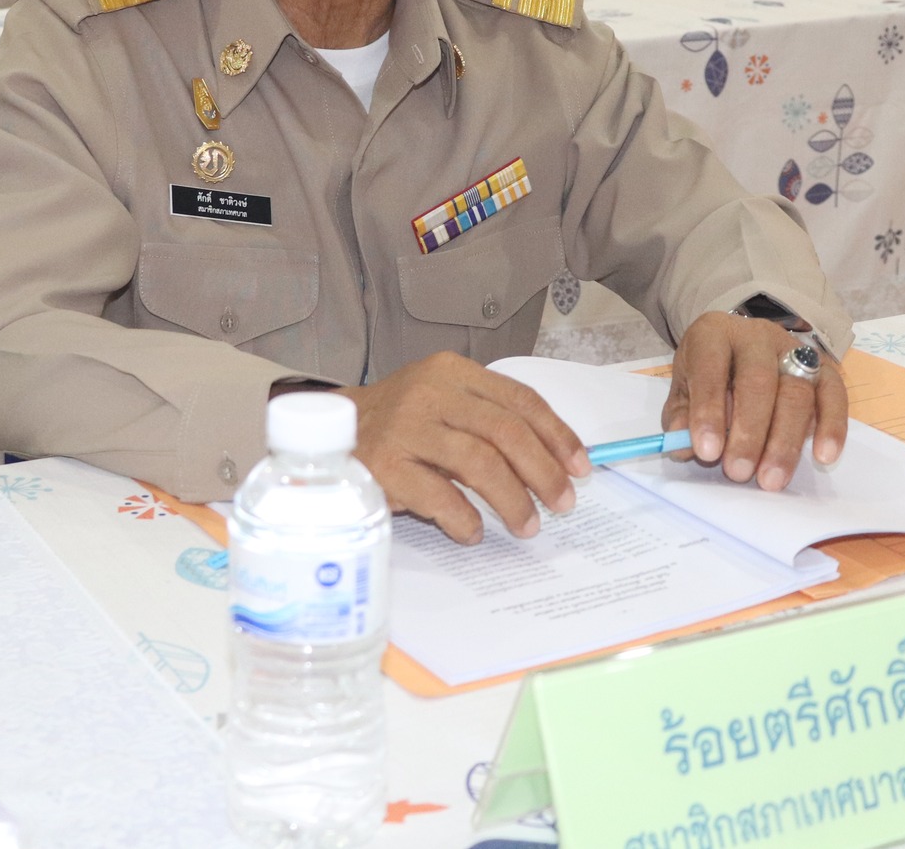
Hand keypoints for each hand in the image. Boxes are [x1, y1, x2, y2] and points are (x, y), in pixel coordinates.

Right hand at [330, 352, 589, 544]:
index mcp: (452, 373)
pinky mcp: (384, 466)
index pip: (519, 400)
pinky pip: (438, 496)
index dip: (556, 435)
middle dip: (543, 472)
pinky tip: (474, 532)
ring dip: (512, 500)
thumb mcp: (441, 403)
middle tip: (562, 504)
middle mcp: (429, 394)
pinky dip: (464, 518)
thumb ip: (488, 421)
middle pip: (505, 432)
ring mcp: (404, 429)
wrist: (325, 435)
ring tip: (527, 526)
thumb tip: (553, 464)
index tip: (579, 468)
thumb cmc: (397, 424)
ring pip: (478, 464)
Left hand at [662, 312, 847, 490]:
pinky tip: (823, 456)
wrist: (741, 349)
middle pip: (759, 381)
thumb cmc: (709, 375)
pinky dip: (831, 427)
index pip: (710, 367)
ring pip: (797, 392)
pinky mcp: (824, 369)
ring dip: (784, 441)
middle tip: (738, 472)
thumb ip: (680, 417)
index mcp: (714, 334)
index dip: (708, 410)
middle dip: (749, 432)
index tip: (706, 452)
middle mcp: (756, 336)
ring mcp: (794, 350)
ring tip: (771, 479)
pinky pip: (834, 395)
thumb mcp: (684, 390)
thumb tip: (683, 446)